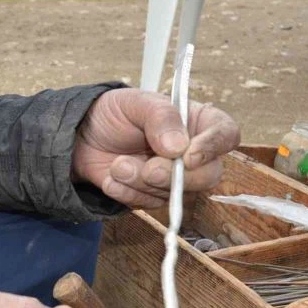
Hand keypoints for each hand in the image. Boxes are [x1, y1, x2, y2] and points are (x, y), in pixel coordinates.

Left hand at [73, 88, 239, 208]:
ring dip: (141, 183)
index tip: (189, 156)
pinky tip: (111, 179)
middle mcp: (192, 152)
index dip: (213, 147)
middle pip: (208, 175)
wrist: (81, 138)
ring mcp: (174, 178)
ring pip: (175, 194)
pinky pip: (149, 204)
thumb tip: (179, 147)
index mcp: (197, 122)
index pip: (226, 135)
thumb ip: (160, 117)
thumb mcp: (134, 103)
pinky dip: (127, 194)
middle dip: (175, 176)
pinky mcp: (153, 196)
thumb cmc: (113, 113)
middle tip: (148, 170)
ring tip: (117, 165)